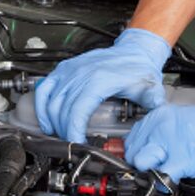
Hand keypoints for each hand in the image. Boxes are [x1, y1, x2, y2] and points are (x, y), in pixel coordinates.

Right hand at [34, 28, 170, 141]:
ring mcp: (70, 70)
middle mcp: (80, 74)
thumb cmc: (138, 68)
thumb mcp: (149, 86)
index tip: (77, 144)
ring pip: (51, 101)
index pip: (77, 109)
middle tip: (73, 144)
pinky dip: (41, 106)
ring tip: (60, 135)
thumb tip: (153, 108)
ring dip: (52, 122)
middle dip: (64, 132)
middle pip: (62, 109)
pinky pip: (44, 88)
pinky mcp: (64, 69)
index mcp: (99, 79)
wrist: (133, 51)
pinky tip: (46, 119)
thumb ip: (152, 99)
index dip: (73, 131)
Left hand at [124, 101, 194, 179]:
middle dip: (140, 164)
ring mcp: (171, 141)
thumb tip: (149, 149)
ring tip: (162, 174)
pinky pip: (161, 175)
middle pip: (132, 151)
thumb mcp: (183, 123)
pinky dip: (163, 183)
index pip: (131, 137)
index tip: (142, 160)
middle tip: (153, 169)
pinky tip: (172, 180)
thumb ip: (163, 133)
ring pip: (141, 162)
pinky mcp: (184, 158)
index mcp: (162, 115)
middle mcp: (162, 124)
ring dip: (148, 172)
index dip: (135, 152)